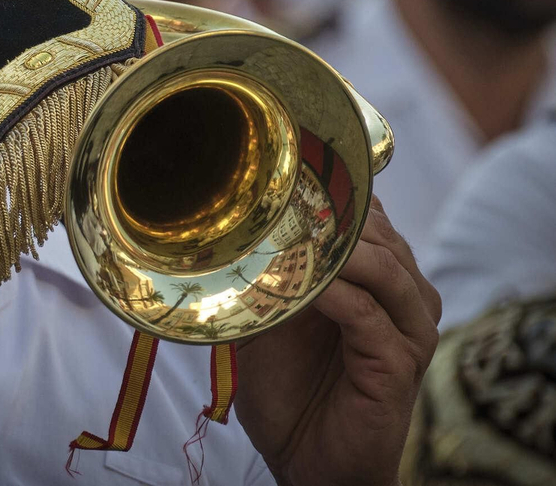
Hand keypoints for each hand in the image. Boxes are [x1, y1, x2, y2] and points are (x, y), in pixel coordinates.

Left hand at [233, 197, 440, 485]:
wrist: (306, 458)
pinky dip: (333, 296)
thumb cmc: (290, 388)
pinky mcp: (399, 367)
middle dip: (331, 218)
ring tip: (290, 239)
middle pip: (381, 236)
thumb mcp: (269, 319)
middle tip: (280, 206)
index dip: (330, 197)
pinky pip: (369, 317)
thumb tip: (234, 230)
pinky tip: (301, 288)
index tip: (282, 183)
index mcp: (380, 280)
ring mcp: (408, 332)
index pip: (371, 218)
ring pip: (384, 269)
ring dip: (335, 251)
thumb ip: (267, 275)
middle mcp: (405, 299)